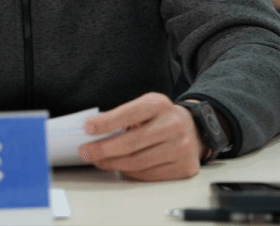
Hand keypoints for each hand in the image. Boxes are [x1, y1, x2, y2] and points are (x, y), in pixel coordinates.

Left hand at [78, 92, 202, 180]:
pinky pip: (148, 174)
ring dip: (113, 163)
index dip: (106, 122)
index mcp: (159, 104)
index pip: (129, 114)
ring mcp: (180, 147)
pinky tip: (120, 167)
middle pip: (131, 143)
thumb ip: (123, 116)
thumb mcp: (145, 107)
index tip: (87, 128)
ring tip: (99, 161)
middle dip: (104, 149)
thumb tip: (94, 133)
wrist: (193, 129)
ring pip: (137, 162)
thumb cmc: (160, 118)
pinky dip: (130, 172)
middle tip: (86, 152)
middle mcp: (173, 125)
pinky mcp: (183, 167)